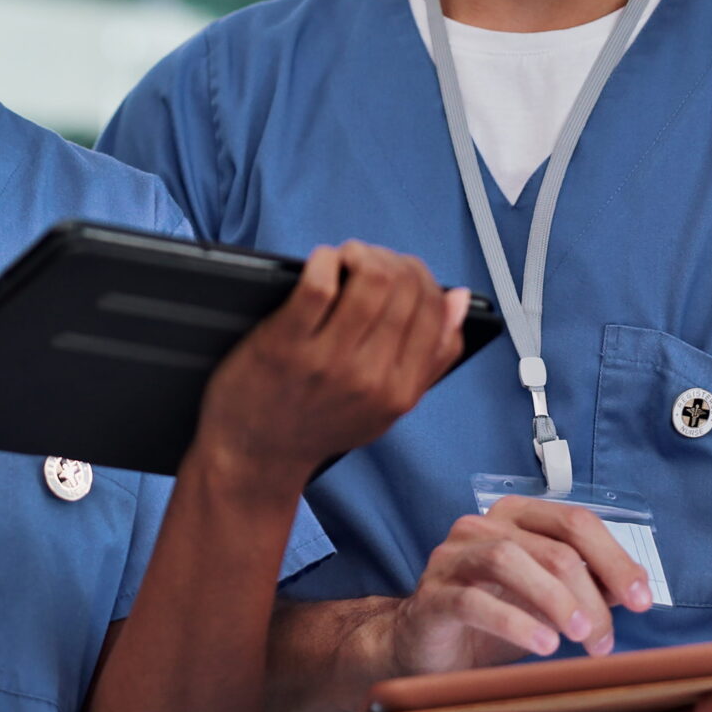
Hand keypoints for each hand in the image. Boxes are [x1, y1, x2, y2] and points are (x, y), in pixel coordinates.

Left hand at [194, 241, 469, 491]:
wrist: (254, 456)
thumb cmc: (319, 424)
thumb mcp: (385, 408)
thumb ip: (430, 359)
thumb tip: (457, 299)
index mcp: (400, 392)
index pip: (434, 312)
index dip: (421, 279)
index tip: (401, 272)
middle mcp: (370, 378)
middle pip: (404, 289)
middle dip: (391, 261)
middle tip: (369, 260)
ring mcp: (327, 362)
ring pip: (371, 279)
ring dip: (362, 254)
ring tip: (349, 257)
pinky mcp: (285, 345)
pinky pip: (318, 284)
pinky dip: (325, 260)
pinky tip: (322, 263)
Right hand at [381, 496, 656, 674]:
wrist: (425, 649)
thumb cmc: (492, 619)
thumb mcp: (548, 602)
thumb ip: (589, 587)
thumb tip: (637, 587)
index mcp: (516, 518)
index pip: (576, 522)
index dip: (615, 559)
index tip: (643, 601)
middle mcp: (481, 527)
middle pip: (552, 547)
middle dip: (591, 595)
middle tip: (605, 641)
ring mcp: (451, 558)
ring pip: (510, 560)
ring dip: (555, 600)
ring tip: (579, 638)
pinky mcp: (431, 596)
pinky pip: (473, 600)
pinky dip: (514, 623)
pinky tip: (543, 646)